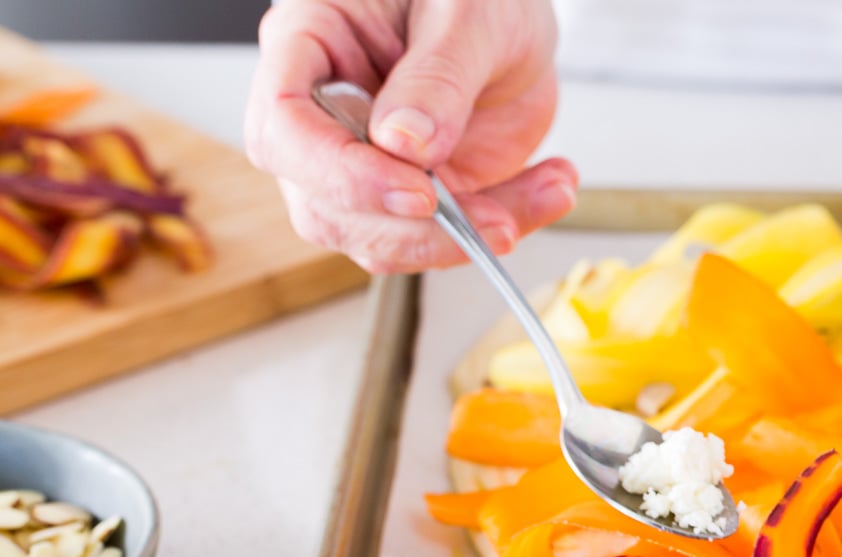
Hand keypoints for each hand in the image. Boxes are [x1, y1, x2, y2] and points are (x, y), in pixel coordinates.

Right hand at [245, 0, 573, 273]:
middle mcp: (324, 114)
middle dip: (416, 229)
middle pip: (325, 205)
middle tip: (498, 219)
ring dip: (469, 238)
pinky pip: (441, 240)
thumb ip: (438, 75)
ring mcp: (366, 164)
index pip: (284, 128)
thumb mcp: (467, 12)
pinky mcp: (415, 196)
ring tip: (549, 190)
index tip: (418, 192)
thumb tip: (405, 145)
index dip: (342, 174)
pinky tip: (550, 190)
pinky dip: (500, 227)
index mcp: (308, 44)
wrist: (515, 17)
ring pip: (382, 240)